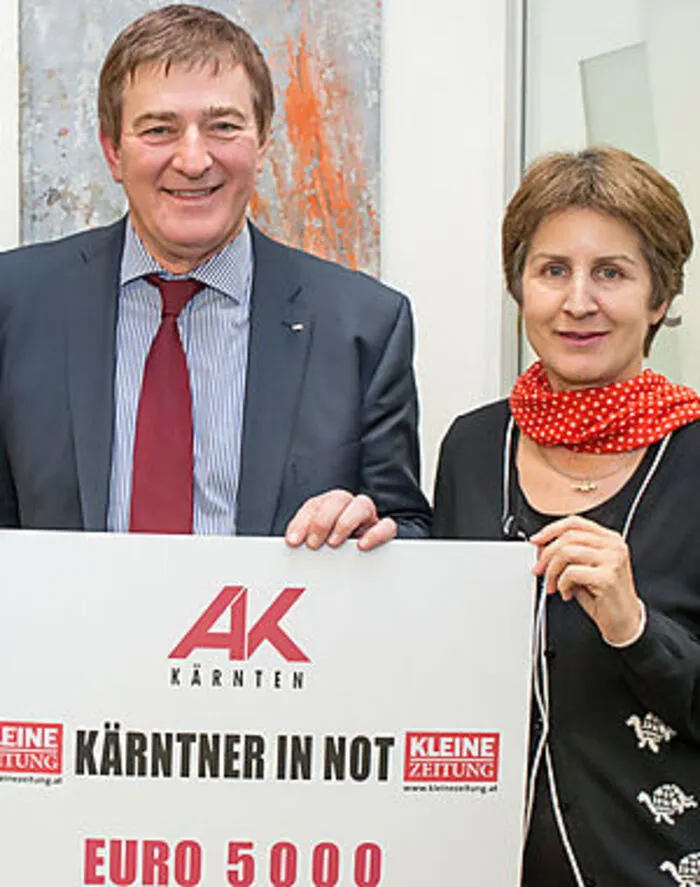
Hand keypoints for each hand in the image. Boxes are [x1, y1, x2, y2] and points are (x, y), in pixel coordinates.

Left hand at [285, 489, 396, 550]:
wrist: (356, 565)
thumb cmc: (329, 550)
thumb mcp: (314, 544)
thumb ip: (304, 539)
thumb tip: (293, 543)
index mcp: (328, 507)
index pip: (315, 505)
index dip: (302, 522)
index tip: (294, 542)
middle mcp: (348, 507)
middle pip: (337, 499)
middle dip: (322, 521)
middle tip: (313, 544)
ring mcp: (368, 517)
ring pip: (362, 504)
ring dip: (345, 523)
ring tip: (334, 543)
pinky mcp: (383, 531)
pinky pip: (387, 526)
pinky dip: (375, 534)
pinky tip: (362, 545)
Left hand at [531, 515, 643, 644]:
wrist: (625, 622)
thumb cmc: (603, 596)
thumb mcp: (584, 568)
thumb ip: (567, 554)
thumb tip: (541, 546)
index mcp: (609, 539)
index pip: (575, 523)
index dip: (551, 529)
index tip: (536, 541)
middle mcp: (613, 546)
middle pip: (568, 536)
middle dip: (546, 554)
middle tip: (539, 570)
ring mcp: (612, 560)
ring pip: (566, 552)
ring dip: (552, 571)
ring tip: (553, 585)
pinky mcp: (607, 577)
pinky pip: (571, 573)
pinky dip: (561, 584)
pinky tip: (567, 593)